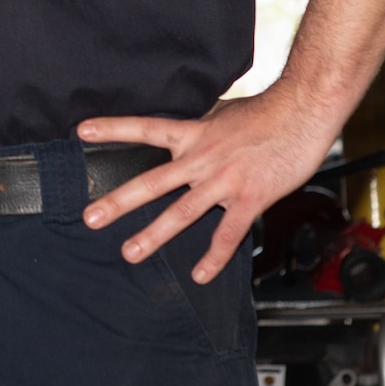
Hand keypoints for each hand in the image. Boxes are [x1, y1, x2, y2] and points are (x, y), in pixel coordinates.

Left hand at [77, 86, 333, 283]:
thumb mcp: (222, 112)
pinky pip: (228, 234)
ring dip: (154, 235)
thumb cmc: (266, 110)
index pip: (145, 128)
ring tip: (130, 252)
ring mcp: (224, 181)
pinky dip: (214, 257)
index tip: (81, 131)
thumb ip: (201, 126)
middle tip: (90, 217)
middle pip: (152, 182)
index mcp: (193, 133)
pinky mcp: (250, 198)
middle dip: (119, 202)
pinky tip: (200, 275)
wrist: (303, 111)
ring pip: (181, 213)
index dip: (112, 129)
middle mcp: (201, 158)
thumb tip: (190, 129)